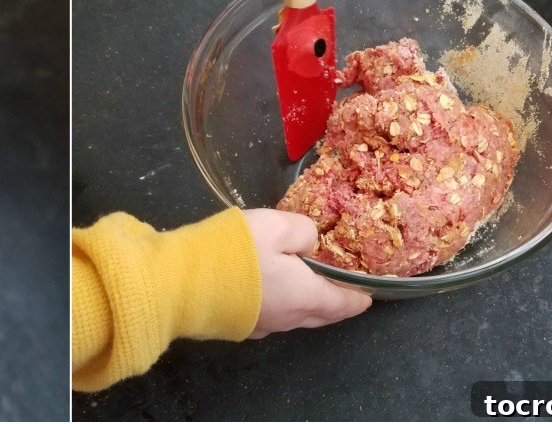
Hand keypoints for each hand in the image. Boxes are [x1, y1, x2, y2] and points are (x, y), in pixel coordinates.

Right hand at [243, 208, 370, 338]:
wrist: (182, 282)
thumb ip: (303, 230)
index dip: (359, 299)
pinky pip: (272, 318)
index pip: (344, 304)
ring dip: (307, 305)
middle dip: (336, 304)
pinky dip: (281, 306)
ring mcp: (263, 326)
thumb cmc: (236, 252)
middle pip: (322, 315)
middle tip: (342, 290)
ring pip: (295, 318)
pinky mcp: (240, 326)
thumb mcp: (277, 225)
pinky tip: (271, 293)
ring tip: (308, 286)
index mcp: (306, 296)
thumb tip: (310, 241)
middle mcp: (289, 318)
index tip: (369, 294)